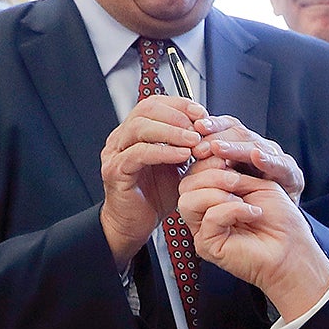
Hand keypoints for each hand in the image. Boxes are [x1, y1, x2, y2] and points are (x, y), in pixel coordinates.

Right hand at [98, 93, 208, 265]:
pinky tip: (182, 155)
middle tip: (199, 127)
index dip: (179, 104)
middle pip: (146, 109)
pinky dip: (163, 152)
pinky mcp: (115, 171)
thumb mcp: (179, 165)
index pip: (155, 103)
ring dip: (171, 131)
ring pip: (140, 128)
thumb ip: (190, 146)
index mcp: (135, 132)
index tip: (202, 113)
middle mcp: (122, 138)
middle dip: (177, 115)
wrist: (136, 224)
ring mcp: (115, 153)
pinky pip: (138, 154)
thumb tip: (212, 129)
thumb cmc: (155, 195)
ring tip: (194, 140)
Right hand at [177, 163, 328, 320]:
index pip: (193, 173)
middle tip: (238, 180)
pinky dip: (233, 210)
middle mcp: (204, 212)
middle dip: (212, 174)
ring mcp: (204, 229)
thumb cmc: (280, 218)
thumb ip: (232, 171)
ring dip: (217, 191)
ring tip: (242, 197)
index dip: (207, 160)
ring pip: (188, 200)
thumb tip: (212, 156)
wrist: (292, 246)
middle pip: (185, 184)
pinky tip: (253, 213)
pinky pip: (210, 217)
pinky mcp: (208, 245)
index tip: (227, 156)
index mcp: (213, 195)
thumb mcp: (256, 183)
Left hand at [190, 115, 304, 198]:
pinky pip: (281, 165)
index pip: (226, 127)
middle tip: (200, 146)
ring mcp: (277, 159)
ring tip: (219, 149)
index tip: (195, 128)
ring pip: (256, 145)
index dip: (212, 125)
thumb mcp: (224, 185)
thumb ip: (208, 169)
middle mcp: (260, 149)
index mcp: (243, 148)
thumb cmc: (249, 208)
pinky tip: (257, 158)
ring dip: (236, 147)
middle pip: (239, 132)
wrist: (279, 230)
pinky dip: (268, 160)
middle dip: (218, 136)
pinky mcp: (292, 174)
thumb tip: (182, 157)